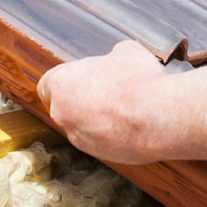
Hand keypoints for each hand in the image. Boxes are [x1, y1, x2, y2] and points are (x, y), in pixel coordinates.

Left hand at [37, 41, 167, 164]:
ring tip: (126, 109)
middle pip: (65, 106)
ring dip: (98, 119)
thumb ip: (112, 57)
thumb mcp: (127, 51)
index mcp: (62, 84)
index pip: (47, 85)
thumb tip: (119, 59)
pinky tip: (133, 124)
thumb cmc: (138, 81)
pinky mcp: (99, 155)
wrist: (158, 117)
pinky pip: (101, 142)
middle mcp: (63, 114)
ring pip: (83, 127)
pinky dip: (113, 136)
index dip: (66, 82)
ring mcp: (79, 138)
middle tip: (108, 92)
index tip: (80, 80)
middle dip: (83, 100)